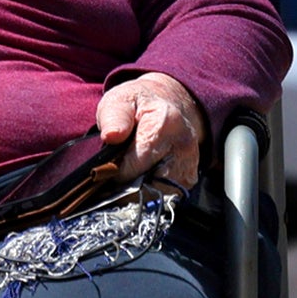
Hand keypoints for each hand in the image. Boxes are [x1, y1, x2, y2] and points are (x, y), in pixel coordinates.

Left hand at [95, 72, 204, 189]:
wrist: (165, 105)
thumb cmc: (136, 105)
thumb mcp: (119, 101)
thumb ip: (114, 117)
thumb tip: (112, 136)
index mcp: (166, 123)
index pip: (138, 163)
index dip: (116, 171)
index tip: (105, 168)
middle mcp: (184, 146)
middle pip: (149, 183)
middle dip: (126, 184)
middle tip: (114, 173)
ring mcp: (190, 164)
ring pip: (157, 193)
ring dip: (137, 190)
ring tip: (127, 172)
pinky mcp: (189, 179)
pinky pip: (164, 196)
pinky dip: (148, 192)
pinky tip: (141, 177)